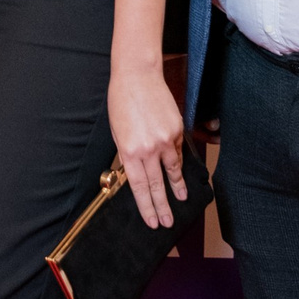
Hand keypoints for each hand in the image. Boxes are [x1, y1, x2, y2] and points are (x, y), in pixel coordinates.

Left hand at [109, 60, 188, 231]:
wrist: (137, 76)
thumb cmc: (121, 102)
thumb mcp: (116, 132)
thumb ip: (127, 154)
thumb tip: (135, 173)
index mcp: (129, 151)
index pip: (139, 187)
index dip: (146, 207)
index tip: (152, 221)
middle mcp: (149, 148)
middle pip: (157, 185)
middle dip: (163, 206)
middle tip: (168, 222)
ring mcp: (165, 139)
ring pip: (173, 170)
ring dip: (177, 188)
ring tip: (182, 200)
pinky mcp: (177, 129)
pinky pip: (177, 152)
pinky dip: (178, 163)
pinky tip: (179, 173)